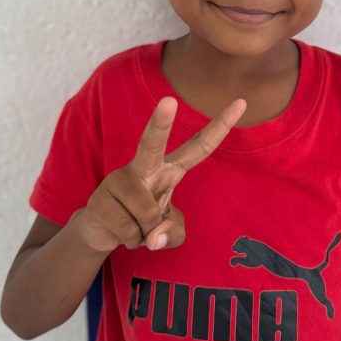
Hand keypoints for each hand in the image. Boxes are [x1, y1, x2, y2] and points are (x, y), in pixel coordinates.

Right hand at [75, 96, 245, 253]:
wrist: (101, 231)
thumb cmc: (142, 222)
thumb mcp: (169, 231)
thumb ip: (172, 233)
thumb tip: (153, 237)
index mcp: (168, 168)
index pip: (198, 146)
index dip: (219, 127)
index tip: (241, 103)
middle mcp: (143, 167)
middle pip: (151, 143)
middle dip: (160, 123)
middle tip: (168, 100)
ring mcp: (118, 180)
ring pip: (148, 216)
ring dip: (145, 234)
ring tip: (135, 226)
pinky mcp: (99, 199)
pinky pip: (129, 231)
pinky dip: (131, 241)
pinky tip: (120, 231)